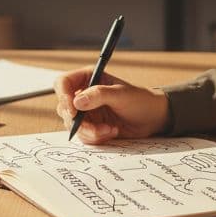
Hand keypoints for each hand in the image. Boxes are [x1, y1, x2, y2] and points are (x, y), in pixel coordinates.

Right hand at [54, 68, 169, 144]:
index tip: (73, 111)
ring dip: (90, 131)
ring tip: (110, 129)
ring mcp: (86, 112)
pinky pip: (83, 135)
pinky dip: (96, 137)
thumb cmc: (139, 99)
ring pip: (73, 125)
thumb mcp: (121, 94)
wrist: (152, 118)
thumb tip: (77, 102)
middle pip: (64, 108)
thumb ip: (99, 95)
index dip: (63, 96)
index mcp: (87, 78)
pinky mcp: (91, 126)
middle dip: (80, 122)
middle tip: (97, 128)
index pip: (63, 83)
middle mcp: (83, 94)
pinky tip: (111, 132)